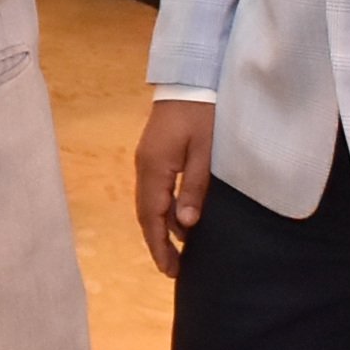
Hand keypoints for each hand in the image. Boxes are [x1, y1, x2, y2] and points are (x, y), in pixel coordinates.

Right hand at [133, 98, 214, 279]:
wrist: (190, 78)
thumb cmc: (202, 113)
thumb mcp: (206, 152)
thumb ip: (195, 187)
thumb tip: (185, 225)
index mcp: (154, 167)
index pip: (152, 216)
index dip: (159, 245)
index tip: (170, 270)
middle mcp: (143, 166)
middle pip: (145, 213)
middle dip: (157, 243)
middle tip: (173, 270)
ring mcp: (146, 159)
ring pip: (149, 202)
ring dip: (160, 228)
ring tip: (177, 252)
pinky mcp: (154, 154)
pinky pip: (154, 190)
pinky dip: (163, 210)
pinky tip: (178, 221)